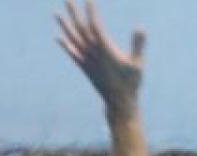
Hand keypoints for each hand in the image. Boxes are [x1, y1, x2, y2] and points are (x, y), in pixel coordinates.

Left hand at [56, 0, 144, 117]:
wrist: (118, 103)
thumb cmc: (130, 83)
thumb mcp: (138, 64)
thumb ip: (138, 45)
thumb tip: (140, 27)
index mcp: (105, 50)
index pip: (95, 25)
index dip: (91, 11)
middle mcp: (92, 53)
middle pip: (80, 29)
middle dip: (74, 13)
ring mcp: (86, 61)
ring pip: (73, 39)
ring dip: (64, 26)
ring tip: (56, 13)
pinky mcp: (85, 68)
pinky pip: (72, 53)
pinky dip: (65, 44)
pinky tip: (59, 37)